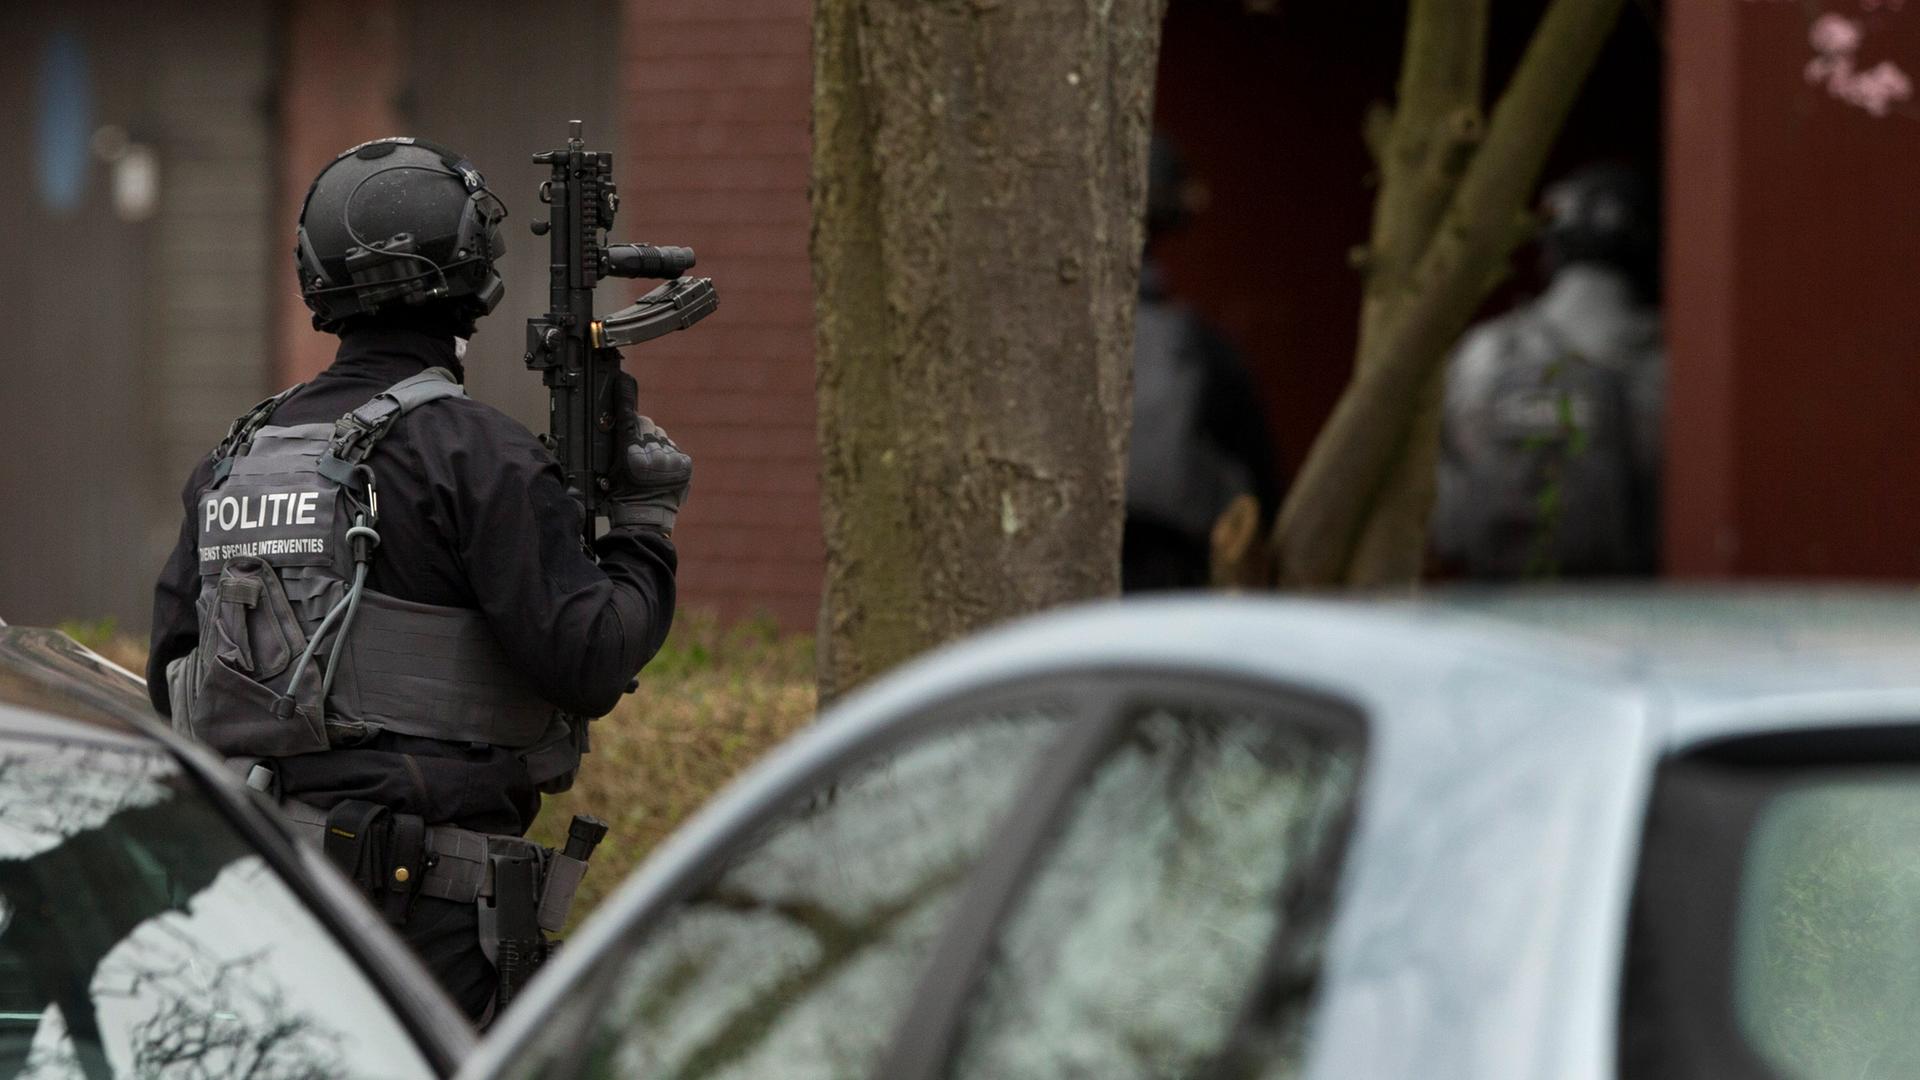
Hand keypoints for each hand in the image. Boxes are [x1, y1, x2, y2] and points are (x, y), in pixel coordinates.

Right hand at [608, 373, 691, 530]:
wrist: (646, 520)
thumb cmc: (621, 498)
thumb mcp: (608, 471)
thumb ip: (615, 445)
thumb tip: (620, 424)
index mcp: (632, 452)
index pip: (628, 418)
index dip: (624, 398)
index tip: (622, 380)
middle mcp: (654, 451)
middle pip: (647, 425)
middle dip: (641, 434)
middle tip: (636, 453)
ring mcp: (671, 457)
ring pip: (662, 437)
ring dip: (656, 446)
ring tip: (649, 467)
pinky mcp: (684, 464)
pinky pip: (675, 451)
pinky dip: (669, 458)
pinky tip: (661, 473)